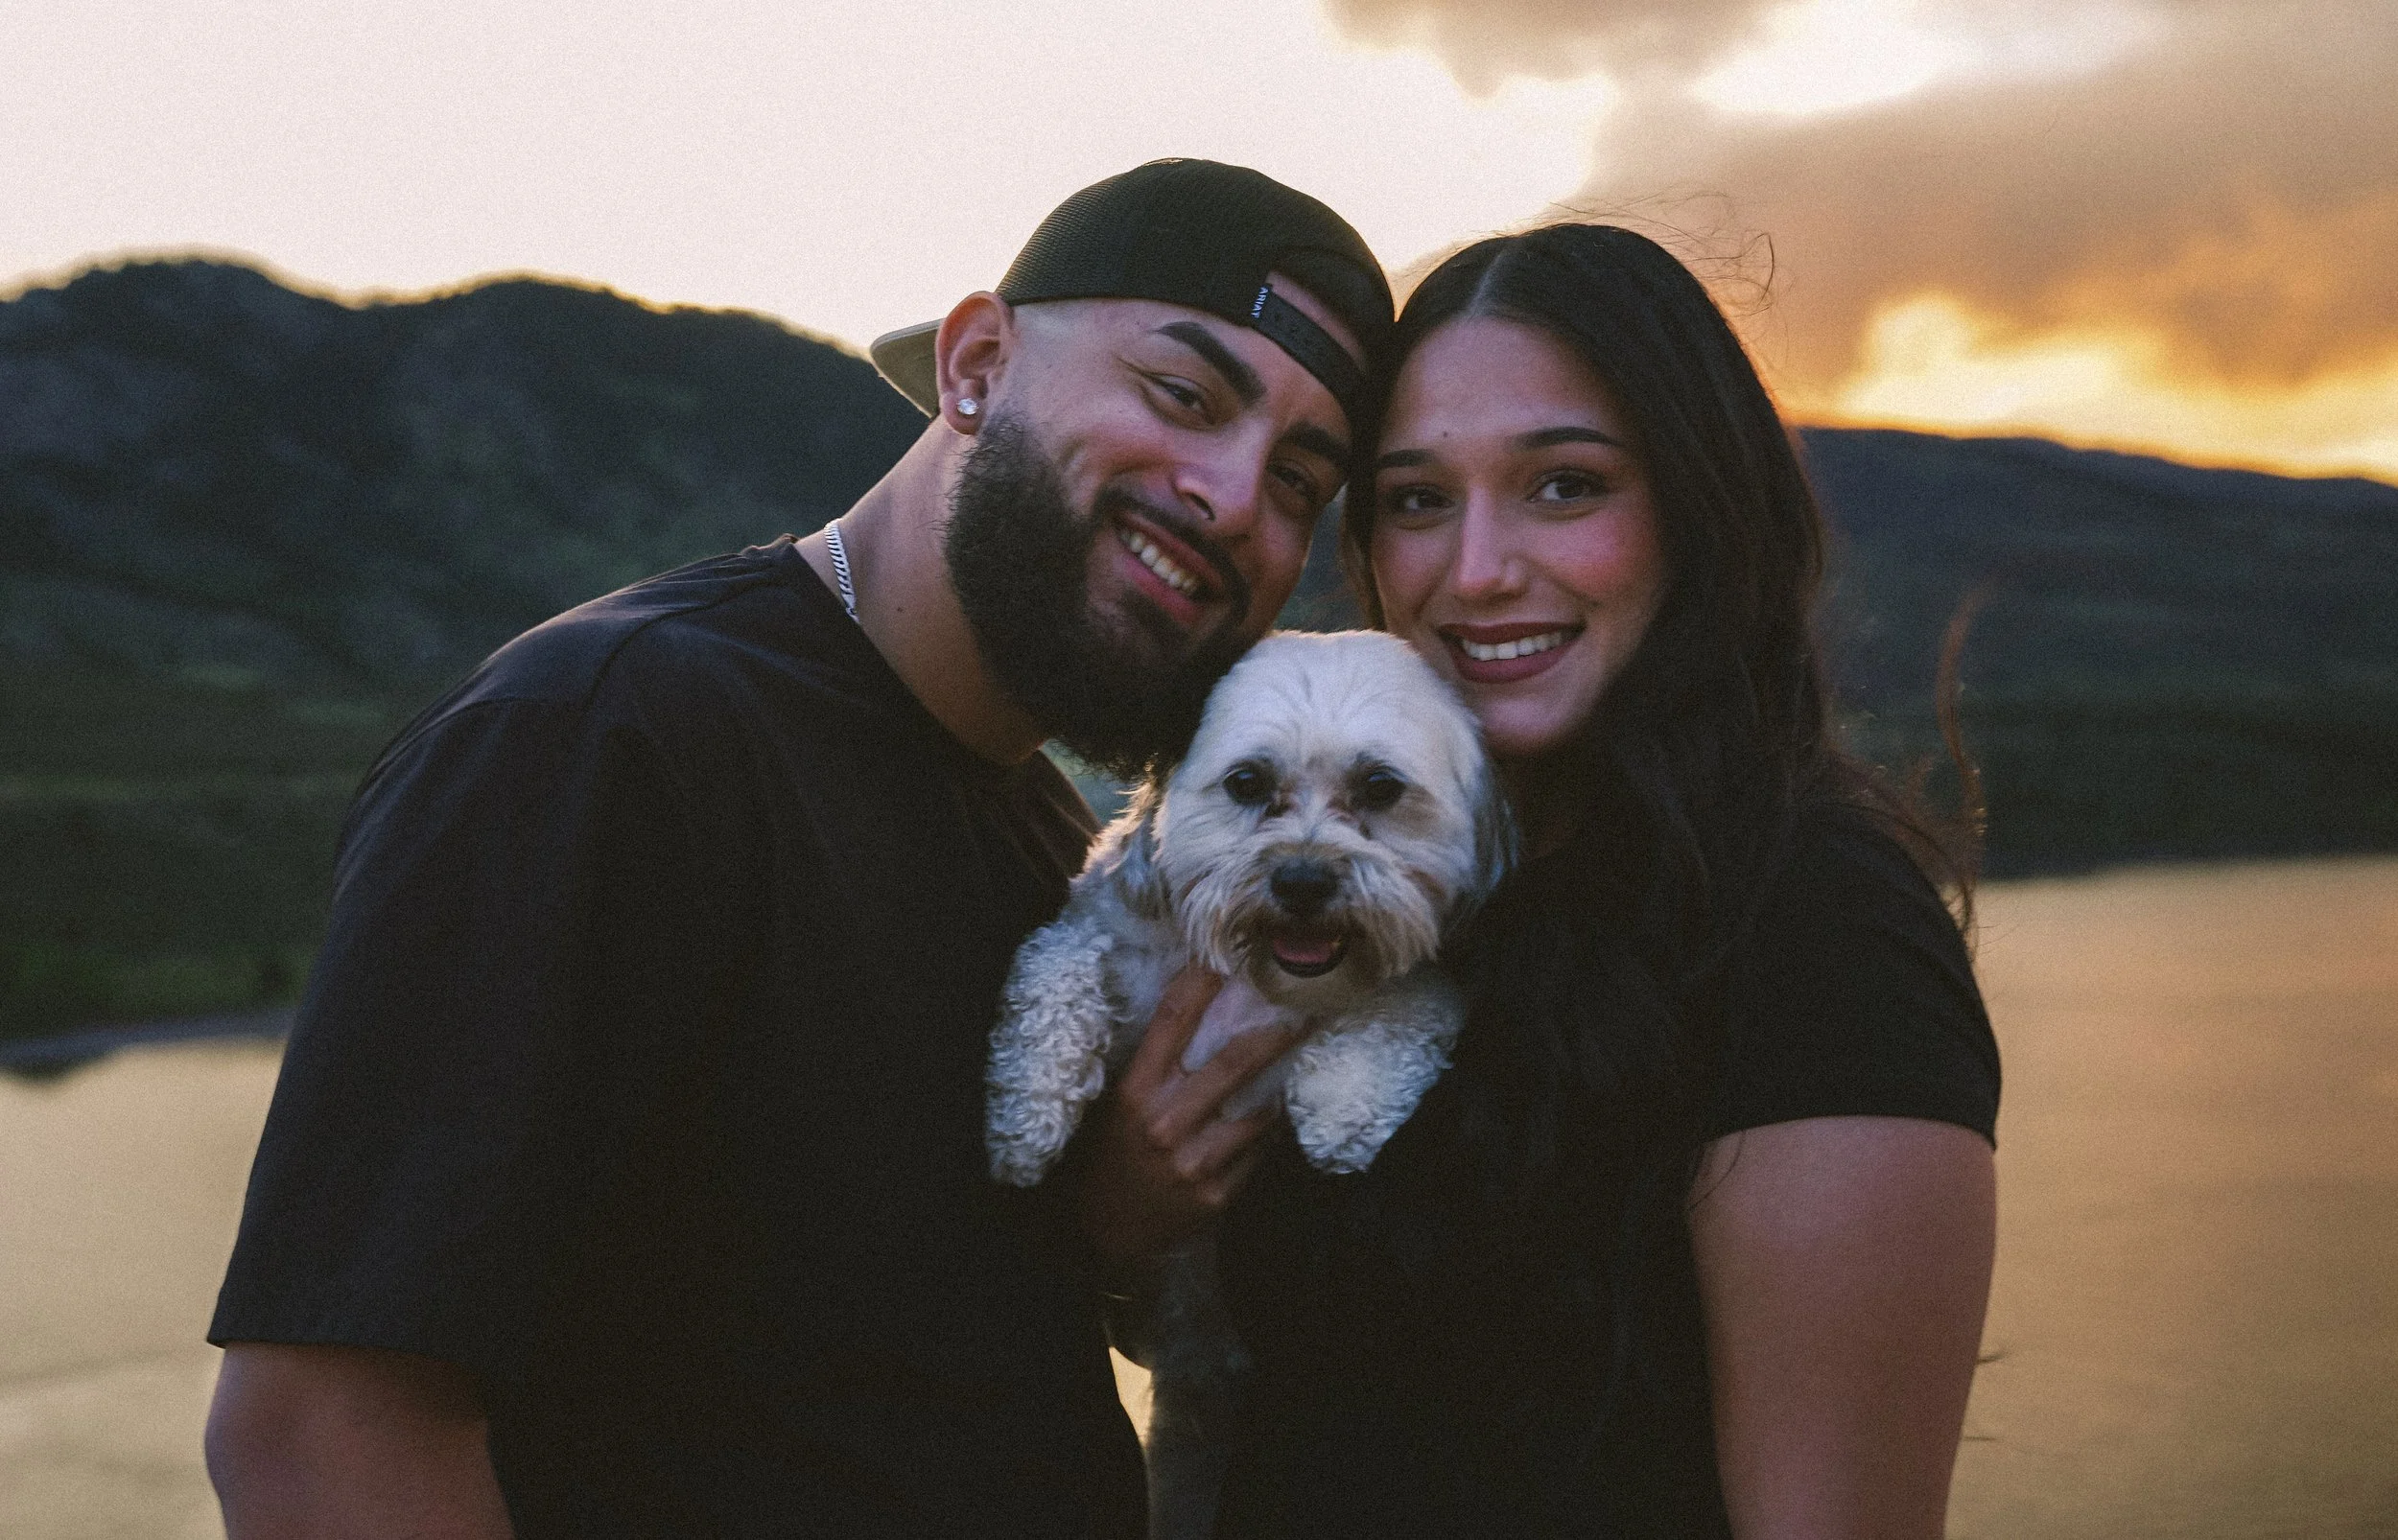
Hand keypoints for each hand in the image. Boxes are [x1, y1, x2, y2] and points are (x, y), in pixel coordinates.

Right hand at [1073, 966, 1295, 1277]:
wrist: (1110, 1231)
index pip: (1172, 1022)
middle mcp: (1164, 1123)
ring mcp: (1193, 1162)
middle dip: (1276, 1031)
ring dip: (1282, 1082)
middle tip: (1308, 1006)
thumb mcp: (1122, 1104)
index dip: (1201, 982)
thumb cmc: (1117, 1153)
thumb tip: (1209, 1009)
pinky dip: (1269, 1130)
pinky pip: (1258, 1152)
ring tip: (1303, 1053)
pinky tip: (1275, 1114)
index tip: (1228, 955)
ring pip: (1257, 1111)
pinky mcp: (1216, 1195)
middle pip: (1232, 1062)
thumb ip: (1159, 1065)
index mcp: (1135, 1092)